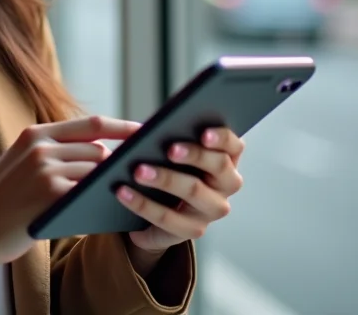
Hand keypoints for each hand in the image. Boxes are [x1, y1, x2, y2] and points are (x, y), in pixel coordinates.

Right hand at [0, 115, 139, 287]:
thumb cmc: (1, 200)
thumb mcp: (20, 162)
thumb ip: (53, 151)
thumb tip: (100, 151)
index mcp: (35, 133)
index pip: (91, 124)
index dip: (122, 126)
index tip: (144, 131)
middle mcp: (41, 146)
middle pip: (98, 149)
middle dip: (118, 163)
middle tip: (137, 173)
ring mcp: (46, 169)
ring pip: (96, 171)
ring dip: (111, 183)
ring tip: (126, 192)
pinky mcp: (51, 195)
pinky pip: (89, 193)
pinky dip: (102, 200)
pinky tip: (110, 208)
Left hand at [117, 127, 244, 255]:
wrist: (163, 204)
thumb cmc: (170, 162)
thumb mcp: (174, 148)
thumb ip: (174, 135)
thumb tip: (153, 127)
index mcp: (226, 157)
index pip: (234, 145)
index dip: (221, 138)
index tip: (204, 133)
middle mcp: (227, 184)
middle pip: (218, 166)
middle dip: (194, 155)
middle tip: (169, 149)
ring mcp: (212, 209)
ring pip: (195, 191)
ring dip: (166, 179)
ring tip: (139, 171)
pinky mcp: (193, 230)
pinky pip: (169, 219)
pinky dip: (143, 205)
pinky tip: (123, 193)